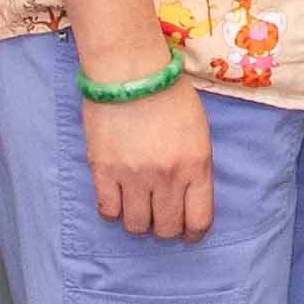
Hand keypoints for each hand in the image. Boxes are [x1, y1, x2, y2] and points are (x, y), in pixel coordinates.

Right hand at [83, 75, 213, 237]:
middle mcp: (167, 176)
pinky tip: (117, 198)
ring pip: (137, 226)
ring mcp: (134, 176)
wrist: (130, 69)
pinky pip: (108, 211)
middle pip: (167, 228)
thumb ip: (196, 165)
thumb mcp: (198, 130)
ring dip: (139, 221)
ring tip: (138, 206)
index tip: (188, 233)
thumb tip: (188, 195)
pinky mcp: (104, 171)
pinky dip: (113, 211)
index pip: (199, 220)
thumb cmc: (168, 93)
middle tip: (160, 217)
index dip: (193, 233)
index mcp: (196, 164)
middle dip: (165, 228)